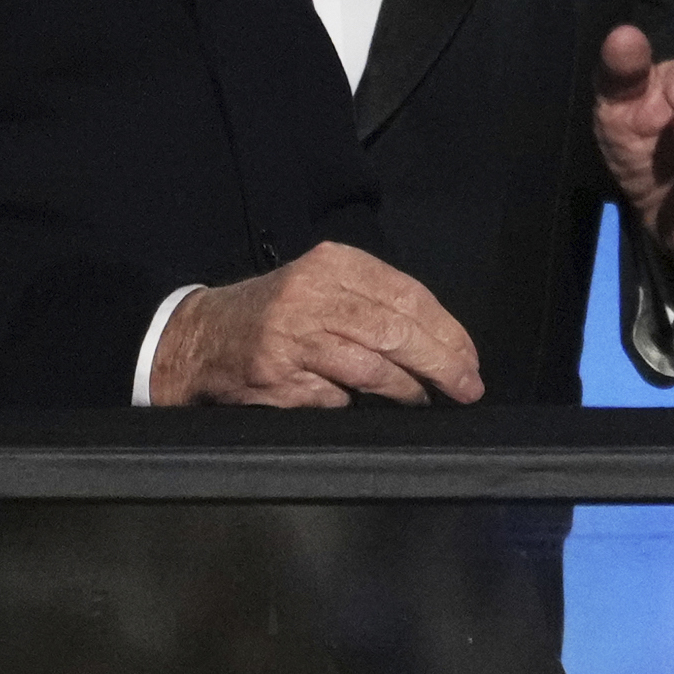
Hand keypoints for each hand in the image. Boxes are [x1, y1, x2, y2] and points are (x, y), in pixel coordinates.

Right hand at [148, 242, 480, 406]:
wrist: (203, 336)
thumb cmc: (277, 313)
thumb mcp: (325, 286)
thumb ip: (376, 303)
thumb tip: (443, 343)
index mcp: (334, 264)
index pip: (409, 295)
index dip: (448, 332)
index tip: (470, 359)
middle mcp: (313, 294)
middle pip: (396, 330)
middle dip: (441, 364)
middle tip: (467, 387)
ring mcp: (293, 336)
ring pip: (372, 367)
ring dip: (407, 390)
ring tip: (424, 400)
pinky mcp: (277, 376)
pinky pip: (336, 397)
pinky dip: (357, 405)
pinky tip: (366, 408)